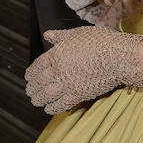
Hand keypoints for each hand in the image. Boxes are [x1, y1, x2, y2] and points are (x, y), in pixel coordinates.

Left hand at [24, 26, 142, 113]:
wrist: (115, 56)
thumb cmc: (98, 41)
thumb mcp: (75, 33)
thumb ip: (59, 36)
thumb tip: (47, 34)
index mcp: (55, 54)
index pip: (37, 66)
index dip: (31, 73)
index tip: (28, 77)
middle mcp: (58, 70)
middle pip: (39, 82)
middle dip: (32, 88)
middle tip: (29, 91)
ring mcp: (67, 84)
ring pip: (46, 95)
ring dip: (38, 99)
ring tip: (35, 101)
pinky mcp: (78, 94)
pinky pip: (61, 104)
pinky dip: (53, 107)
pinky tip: (48, 109)